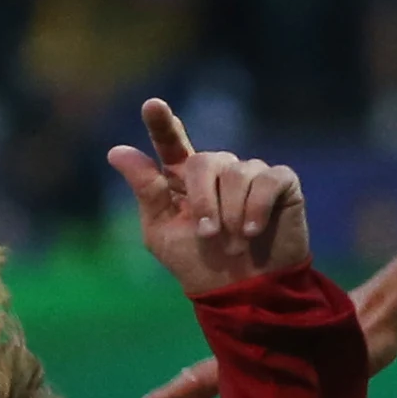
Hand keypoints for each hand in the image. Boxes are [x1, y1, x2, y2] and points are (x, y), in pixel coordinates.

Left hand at [107, 98, 308, 298]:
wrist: (242, 292)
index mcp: (183, 178)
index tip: (152, 105)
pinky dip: (258, 207)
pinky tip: (254, 231)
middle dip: (204, 201)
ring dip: (233, 213)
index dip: (161, 123)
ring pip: (238, 172)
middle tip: (208, 235)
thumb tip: (116, 151)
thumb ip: (146, 190)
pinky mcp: (280, 183)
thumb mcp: (162, 232)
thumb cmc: (199, 264)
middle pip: (205, 161)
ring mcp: (250, 173)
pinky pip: (268, 179)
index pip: (170, 141)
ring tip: (235, 242)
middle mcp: (217, 169)